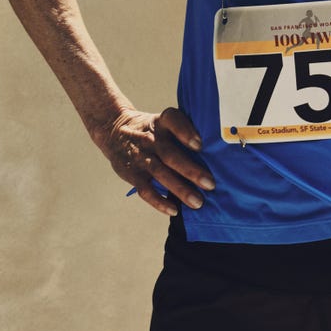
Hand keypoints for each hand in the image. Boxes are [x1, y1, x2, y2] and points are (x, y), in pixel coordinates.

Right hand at [94, 107, 214, 215]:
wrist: (115, 130)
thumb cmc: (152, 130)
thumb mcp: (163, 122)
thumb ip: (183, 131)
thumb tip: (216, 152)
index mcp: (161, 123)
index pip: (173, 121)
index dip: (185, 131)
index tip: (199, 145)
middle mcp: (151, 139)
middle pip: (170, 155)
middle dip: (190, 170)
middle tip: (210, 184)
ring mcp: (141, 158)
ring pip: (161, 174)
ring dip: (180, 190)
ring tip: (197, 202)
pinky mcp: (132, 175)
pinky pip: (145, 191)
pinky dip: (159, 202)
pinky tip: (174, 210)